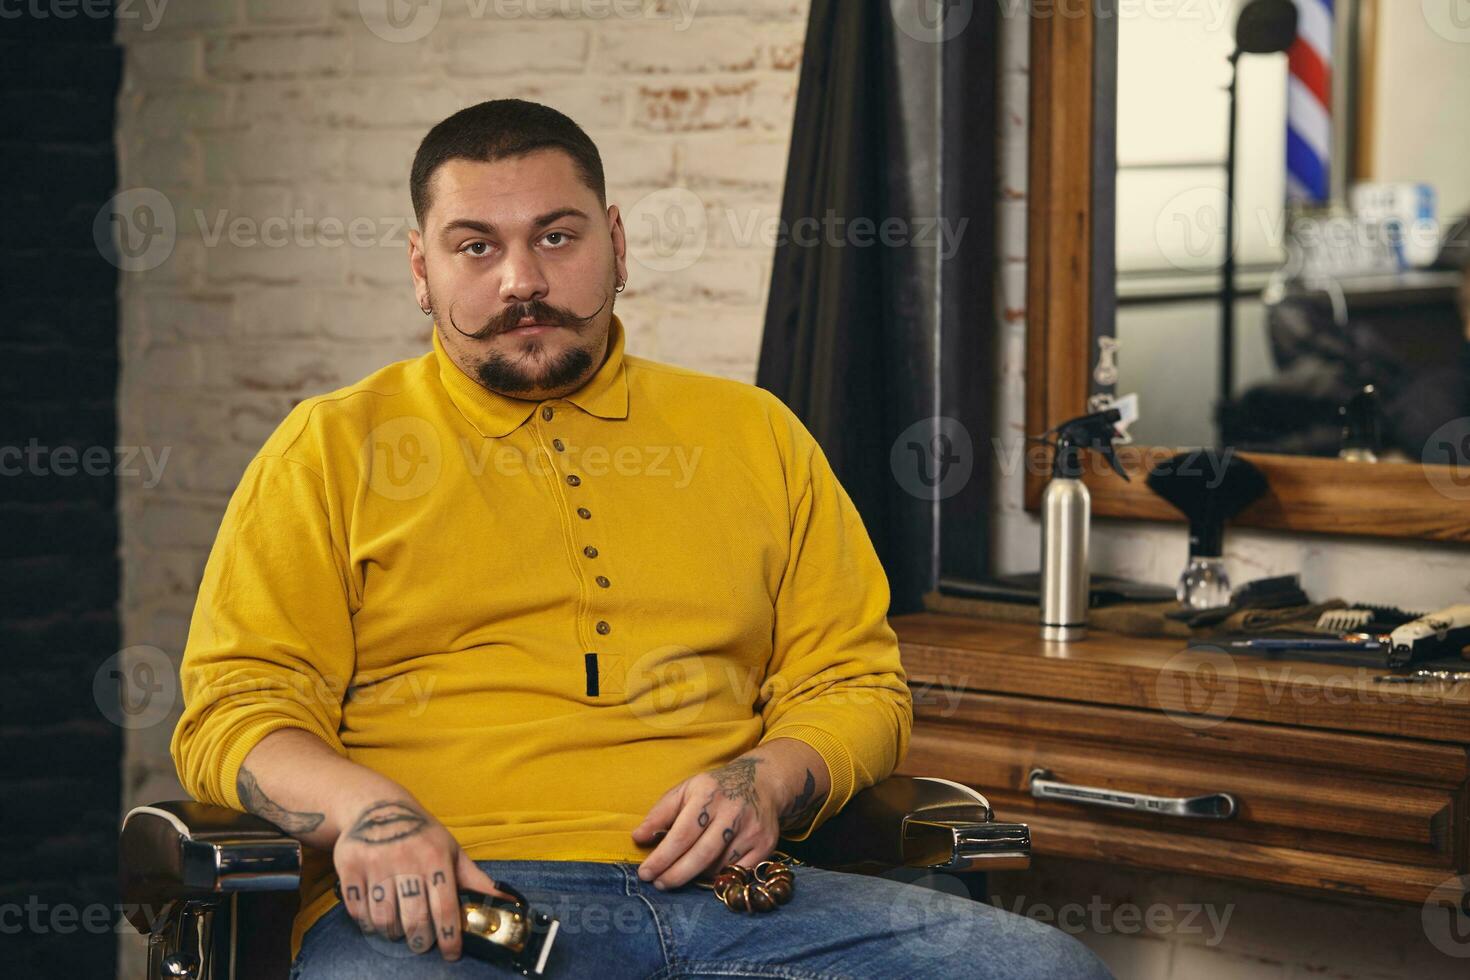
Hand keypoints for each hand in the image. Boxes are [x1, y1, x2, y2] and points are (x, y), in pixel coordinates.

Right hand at [333, 794, 515, 960]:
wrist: (378, 806)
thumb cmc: (421, 834)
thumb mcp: (450, 849)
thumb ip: (475, 878)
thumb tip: (507, 900)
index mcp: (436, 858)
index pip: (446, 908)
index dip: (450, 937)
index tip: (451, 955)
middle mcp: (407, 861)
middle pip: (414, 919)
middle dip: (420, 940)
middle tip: (422, 943)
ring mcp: (376, 864)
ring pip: (384, 918)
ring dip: (392, 932)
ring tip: (398, 930)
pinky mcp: (350, 867)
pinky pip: (357, 909)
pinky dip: (366, 921)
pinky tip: (375, 917)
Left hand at [631, 740, 828, 889]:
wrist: (761, 782)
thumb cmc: (713, 790)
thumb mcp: (685, 791)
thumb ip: (660, 814)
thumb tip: (638, 838)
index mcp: (708, 794)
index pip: (682, 834)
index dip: (662, 858)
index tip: (646, 873)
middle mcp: (733, 812)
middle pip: (702, 855)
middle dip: (676, 875)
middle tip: (659, 884)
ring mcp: (752, 829)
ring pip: (718, 867)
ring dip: (696, 875)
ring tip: (683, 870)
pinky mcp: (766, 845)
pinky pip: (737, 873)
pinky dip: (719, 876)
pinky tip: (708, 870)